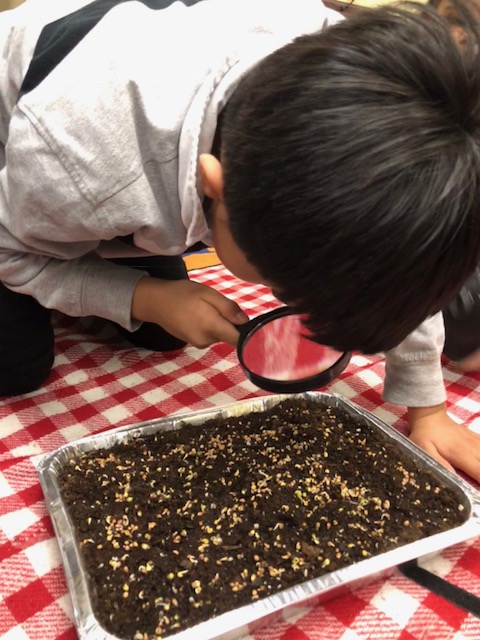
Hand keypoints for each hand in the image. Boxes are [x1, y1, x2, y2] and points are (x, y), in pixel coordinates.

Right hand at [131, 277, 248, 348]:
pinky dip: (210, 326)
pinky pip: (211, 335)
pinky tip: (199, 315)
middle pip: (230, 335)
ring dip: (219, 323)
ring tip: (206, 308)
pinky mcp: (194, 343)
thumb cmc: (181, 293)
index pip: (238, 340)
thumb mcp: (207, 293)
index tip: (254, 326)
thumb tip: (245, 321)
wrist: (155, 302)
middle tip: (219, 305)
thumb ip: (227, 307)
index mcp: (211, 327)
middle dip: (230, 322)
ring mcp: (199, 343)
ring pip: (221, 335)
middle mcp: (206, 340)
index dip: (249, 335)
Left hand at [408, 404, 479, 482]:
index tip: (479, 496)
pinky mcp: (477, 439)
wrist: (429, 415)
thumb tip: (453, 479)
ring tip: (479, 476)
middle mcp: (474, 449)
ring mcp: (477, 443)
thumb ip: (439, 463)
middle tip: (478, 489)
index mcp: (463, 455)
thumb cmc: (425, 435)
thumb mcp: (424, 450)